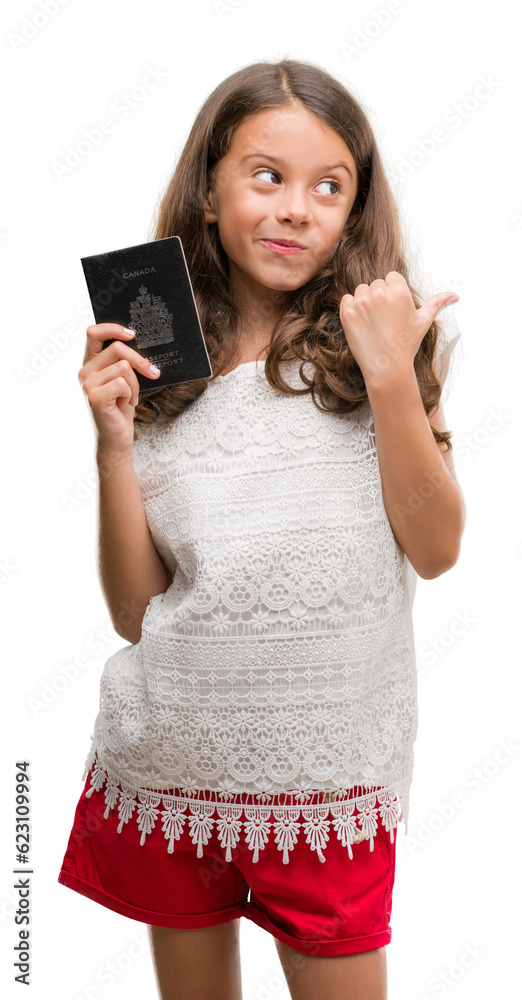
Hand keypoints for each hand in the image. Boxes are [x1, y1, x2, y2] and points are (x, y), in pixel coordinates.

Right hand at [78, 323, 160, 455]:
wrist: (117, 438)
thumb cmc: (121, 408)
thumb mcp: (124, 379)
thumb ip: (123, 360)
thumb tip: (139, 342)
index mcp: (90, 363)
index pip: (93, 333)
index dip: (113, 328)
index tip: (132, 334)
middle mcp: (84, 371)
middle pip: (117, 349)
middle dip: (140, 361)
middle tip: (153, 373)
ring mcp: (87, 384)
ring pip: (124, 367)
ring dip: (135, 384)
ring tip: (130, 398)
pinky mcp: (94, 397)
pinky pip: (123, 383)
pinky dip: (131, 394)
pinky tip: (125, 404)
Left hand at [339, 271, 458, 384]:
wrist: (386, 367)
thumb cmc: (406, 344)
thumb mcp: (424, 321)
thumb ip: (437, 304)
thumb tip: (455, 296)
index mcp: (399, 290)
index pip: (392, 277)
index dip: (393, 292)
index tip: (394, 310)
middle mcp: (379, 293)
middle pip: (376, 284)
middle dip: (380, 297)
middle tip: (385, 320)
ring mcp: (361, 302)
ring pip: (361, 290)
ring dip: (365, 302)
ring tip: (374, 323)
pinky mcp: (347, 312)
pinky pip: (347, 300)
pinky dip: (352, 309)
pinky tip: (362, 324)